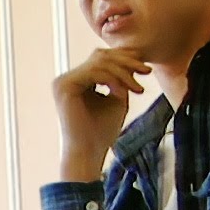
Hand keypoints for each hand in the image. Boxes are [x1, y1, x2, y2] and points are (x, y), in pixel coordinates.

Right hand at [53, 48, 149, 180]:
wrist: (89, 153)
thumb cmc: (102, 131)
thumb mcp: (117, 98)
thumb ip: (121, 78)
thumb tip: (131, 56)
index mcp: (76, 81)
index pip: (101, 59)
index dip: (124, 59)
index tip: (146, 70)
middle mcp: (66, 79)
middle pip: (100, 56)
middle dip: (126, 62)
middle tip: (146, 71)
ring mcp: (62, 82)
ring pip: (99, 62)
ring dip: (123, 73)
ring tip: (137, 88)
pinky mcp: (64, 86)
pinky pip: (93, 72)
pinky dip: (113, 79)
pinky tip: (124, 92)